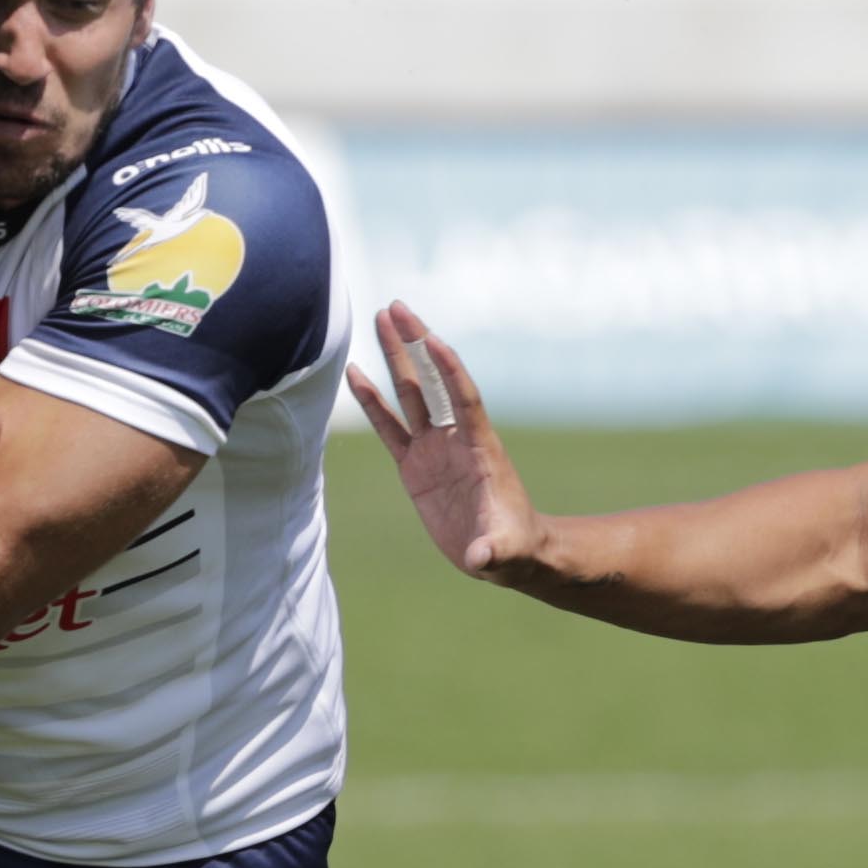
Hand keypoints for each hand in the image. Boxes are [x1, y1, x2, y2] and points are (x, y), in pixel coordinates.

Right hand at [344, 300, 540, 577]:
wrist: (505, 551)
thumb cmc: (512, 545)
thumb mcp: (505, 549)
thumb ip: (492, 551)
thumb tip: (479, 559)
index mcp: (479, 448)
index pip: (463, 399)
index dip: (450, 371)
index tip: (434, 340)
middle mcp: (454, 439)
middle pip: (431, 381)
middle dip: (416, 344)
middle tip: (396, 307)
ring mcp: (433, 449)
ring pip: (409, 394)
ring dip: (396, 358)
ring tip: (380, 320)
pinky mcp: (415, 466)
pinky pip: (389, 428)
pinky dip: (372, 403)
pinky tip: (354, 374)